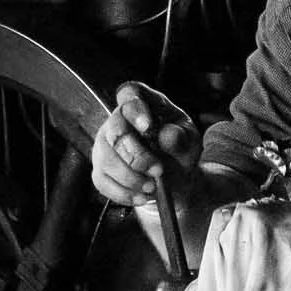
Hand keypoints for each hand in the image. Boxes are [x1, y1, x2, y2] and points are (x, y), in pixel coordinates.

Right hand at [90, 82, 201, 207]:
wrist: (176, 178)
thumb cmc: (180, 150)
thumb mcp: (190, 142)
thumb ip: (181, 138)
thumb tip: (167, 135)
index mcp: (143, 103)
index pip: (130, 94)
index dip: (135, 108)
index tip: (147, 126)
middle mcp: (119, 120)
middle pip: (116, 130)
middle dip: (137, 155)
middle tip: (158, 170)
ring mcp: (105, 143)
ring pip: (107, 158)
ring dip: (131, 177)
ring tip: (152, 188)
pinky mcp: (101, 168)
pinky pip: (103, 181)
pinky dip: (124, 193)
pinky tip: (141, 197)